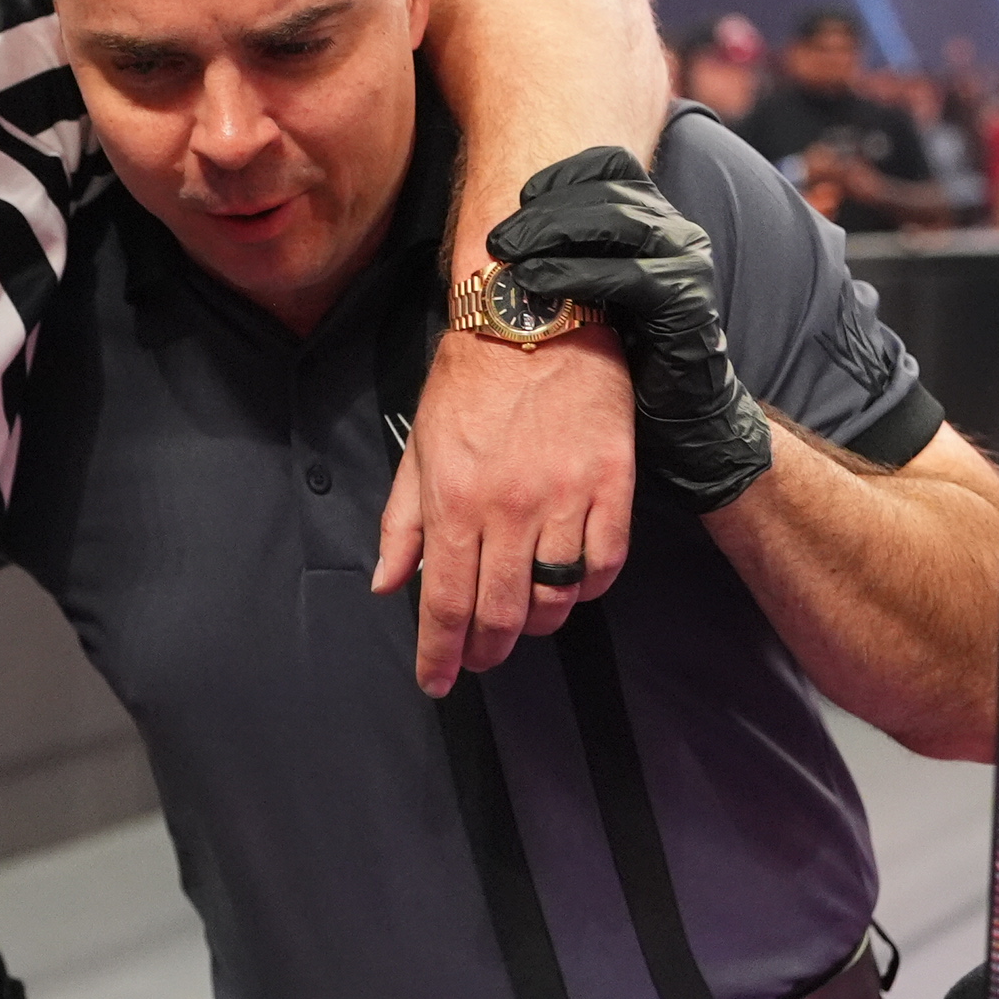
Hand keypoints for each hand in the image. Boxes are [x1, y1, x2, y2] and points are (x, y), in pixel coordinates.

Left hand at [375, 328, 634, 694]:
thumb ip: (402, 523)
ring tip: (524, 620)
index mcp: (453, 502)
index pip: (444, 603)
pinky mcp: (611, 484)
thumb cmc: (469, 380)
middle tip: (479, 658)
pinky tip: (570, 584)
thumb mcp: (419, 448)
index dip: (439, 655)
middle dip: (486, 650)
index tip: (437, 681)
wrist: (533, 317)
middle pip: (501, 613)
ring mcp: (565, 499)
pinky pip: (605, 563)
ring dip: (538, 623)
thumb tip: (387, 583)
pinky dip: (588, 586)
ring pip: (556, 597)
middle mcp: (508, 510)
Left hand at [488, 149, 773, 514]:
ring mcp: (686, 263)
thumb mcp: (589, 291)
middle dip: (544, 211)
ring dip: (553, 234)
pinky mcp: (686, 301)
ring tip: (509, 257)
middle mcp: (676, 232)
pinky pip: (626, 275)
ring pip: (617, 223)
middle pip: (607, 191)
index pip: (611, 166)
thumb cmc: (623, 352)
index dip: (563, 174)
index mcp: (654, 219)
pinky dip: (574, 274)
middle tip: (498, 239)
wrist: (680, 415)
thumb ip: (566, 253)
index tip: (521, 197)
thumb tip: (502, 233)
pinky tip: (536, 283)